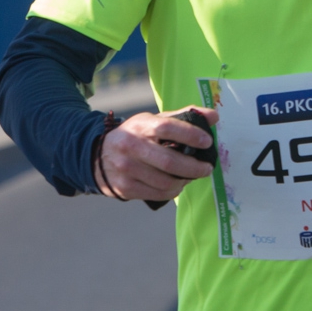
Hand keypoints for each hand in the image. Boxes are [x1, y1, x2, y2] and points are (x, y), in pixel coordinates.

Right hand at [97, 107, 218, 202]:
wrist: (98, 156)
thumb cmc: (135, 136)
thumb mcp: (152, 121)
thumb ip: (182, 117)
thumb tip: (213, 116)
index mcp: (139, 126)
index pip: (167, 127)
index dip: (190, 134)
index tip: (207, 142)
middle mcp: (131, 146)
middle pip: (169, 161)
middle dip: (194, 167)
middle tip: (207, 168)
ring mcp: (126, 169)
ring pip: (165, 182)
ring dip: (185, 181)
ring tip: (191, 176)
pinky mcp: (125, 188)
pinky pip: (158, 194)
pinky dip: (173, 191)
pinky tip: (177, 185)